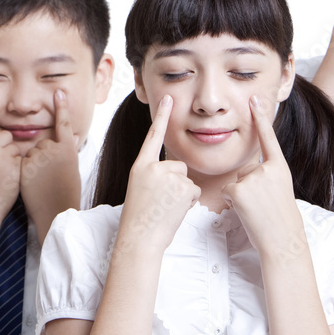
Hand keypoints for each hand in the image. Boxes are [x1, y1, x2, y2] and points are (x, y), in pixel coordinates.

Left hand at [20, 90, 81, 244]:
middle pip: (42, 142)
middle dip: (42, 155)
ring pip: (30, 152)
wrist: (56, 212)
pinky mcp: (24, 166)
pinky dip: (23, 170)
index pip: (63, 123)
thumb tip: (73, 135)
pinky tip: (31, 182)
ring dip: (32, 162)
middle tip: (48, 175)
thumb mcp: (72, 168)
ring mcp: (38, 157)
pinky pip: (20, 161)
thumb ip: (68, 150)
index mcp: (67, 149)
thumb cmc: (66, 193)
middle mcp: (53, 149)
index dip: (62, 107)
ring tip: (40, 181)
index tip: (58, 92)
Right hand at [116, 95, 198, 254]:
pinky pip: (193, 190)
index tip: (167, 97)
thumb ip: (155, 175)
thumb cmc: (141, 217)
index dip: (161, 116)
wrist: (140, 237)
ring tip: (166, 207)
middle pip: (178, 166)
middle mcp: (153, 167)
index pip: (152, 136)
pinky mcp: (182, 187)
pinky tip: (174, 211)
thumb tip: (176, 171)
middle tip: (162, 202)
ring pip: (187, 179)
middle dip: (177, 183)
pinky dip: (188, 202)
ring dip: (182, 194)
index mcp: (140, 166)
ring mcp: (168, 176)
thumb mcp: (141, 188)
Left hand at [222, 96, 303, 259]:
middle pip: (244, 169)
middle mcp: (266, 169)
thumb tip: (244, 175)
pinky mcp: (238, 191)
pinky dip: (233, 203)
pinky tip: (248, 212)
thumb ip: (264, 175)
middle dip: (248, 187)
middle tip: (264, 204)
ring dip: (241, 196)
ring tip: (257, 210)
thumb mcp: (278, 189)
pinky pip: (227, 192)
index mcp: (279, 167)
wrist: (282, 240)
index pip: (268, 138)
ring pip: (235, 182)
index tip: (255, 98)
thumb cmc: (279, 218)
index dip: (261, 118)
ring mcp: (252, 179)